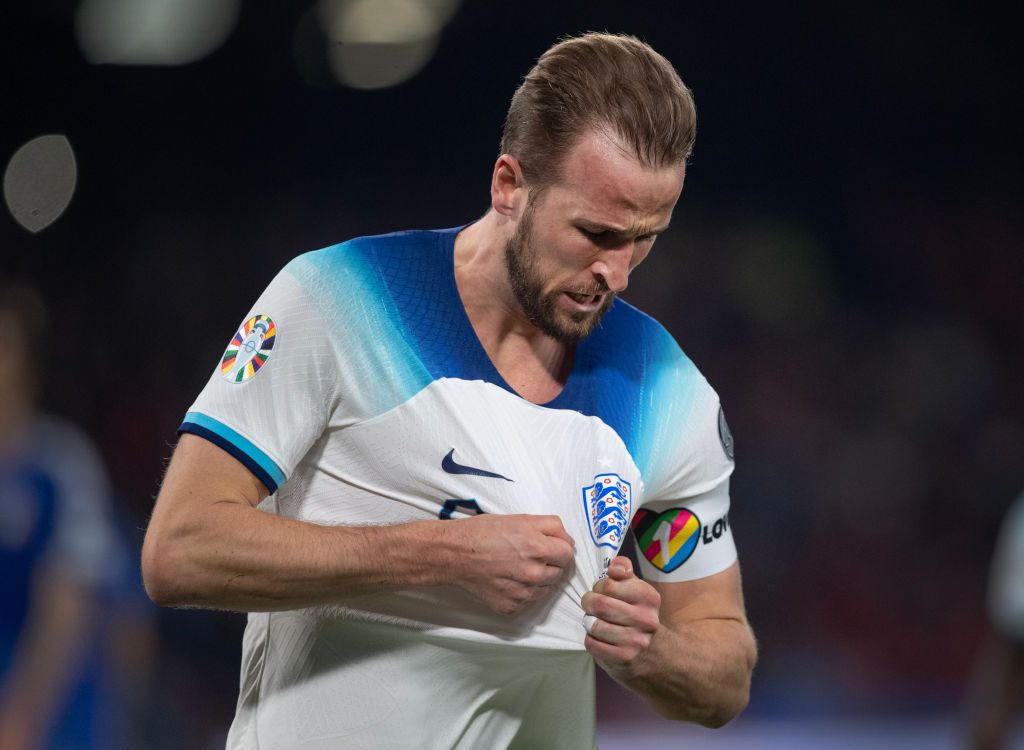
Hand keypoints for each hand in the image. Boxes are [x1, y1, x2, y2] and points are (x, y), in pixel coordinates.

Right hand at [442, 514, 575, 614]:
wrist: (454, 554)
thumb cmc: (484, 533)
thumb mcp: (520, 518)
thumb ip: (551, 526)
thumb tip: (568, 540)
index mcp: (538, 549)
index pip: (568, 554)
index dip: (559, 548)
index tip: (548, 546)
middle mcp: (533, 574)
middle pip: (558, 573)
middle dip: (549, 563)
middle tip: (529, 554)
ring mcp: (522, 594)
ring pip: (545, 589)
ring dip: (538, 579)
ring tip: (516, 566)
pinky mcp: (511, 607)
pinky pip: (527, 601)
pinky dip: (522, 592)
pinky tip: (507, 579)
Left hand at [582, 556, 660, 674]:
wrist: (653, 653)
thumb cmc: (636, 612)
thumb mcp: (634, 587)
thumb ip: (623, 569)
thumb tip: (615, 569)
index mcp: (649, 597)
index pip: (608, 584)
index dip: (599, 587)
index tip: (603, 591)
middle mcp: (646, 619)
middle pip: (600, 604)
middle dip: (589, 603)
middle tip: (591, 605)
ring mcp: (636, 640)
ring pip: (595, 625)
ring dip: (589, 622)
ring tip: (596, 622)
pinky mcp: (624, 658)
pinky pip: (592, 644)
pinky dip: (590, 639)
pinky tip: (599, 638)